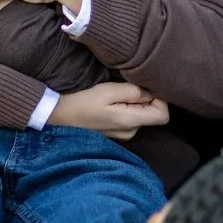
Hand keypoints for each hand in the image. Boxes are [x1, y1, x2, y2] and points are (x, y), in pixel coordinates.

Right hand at [50, 82, 169, 139]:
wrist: (59, 115)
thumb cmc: (82, 101)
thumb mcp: (107, 91)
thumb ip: (133, 92)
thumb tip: (151, 92)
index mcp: (130, 122)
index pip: (163, 115)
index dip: (160, 99)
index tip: (145, 87)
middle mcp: (130, 132)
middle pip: (153, 114)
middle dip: (146, 98)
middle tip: (125, 88)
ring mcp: (123, 134)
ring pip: (142, 114)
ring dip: (135, 102)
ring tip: (115, 94)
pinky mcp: (116, 132)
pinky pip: (131, 117)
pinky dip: (127, 107)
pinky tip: (111, 102)